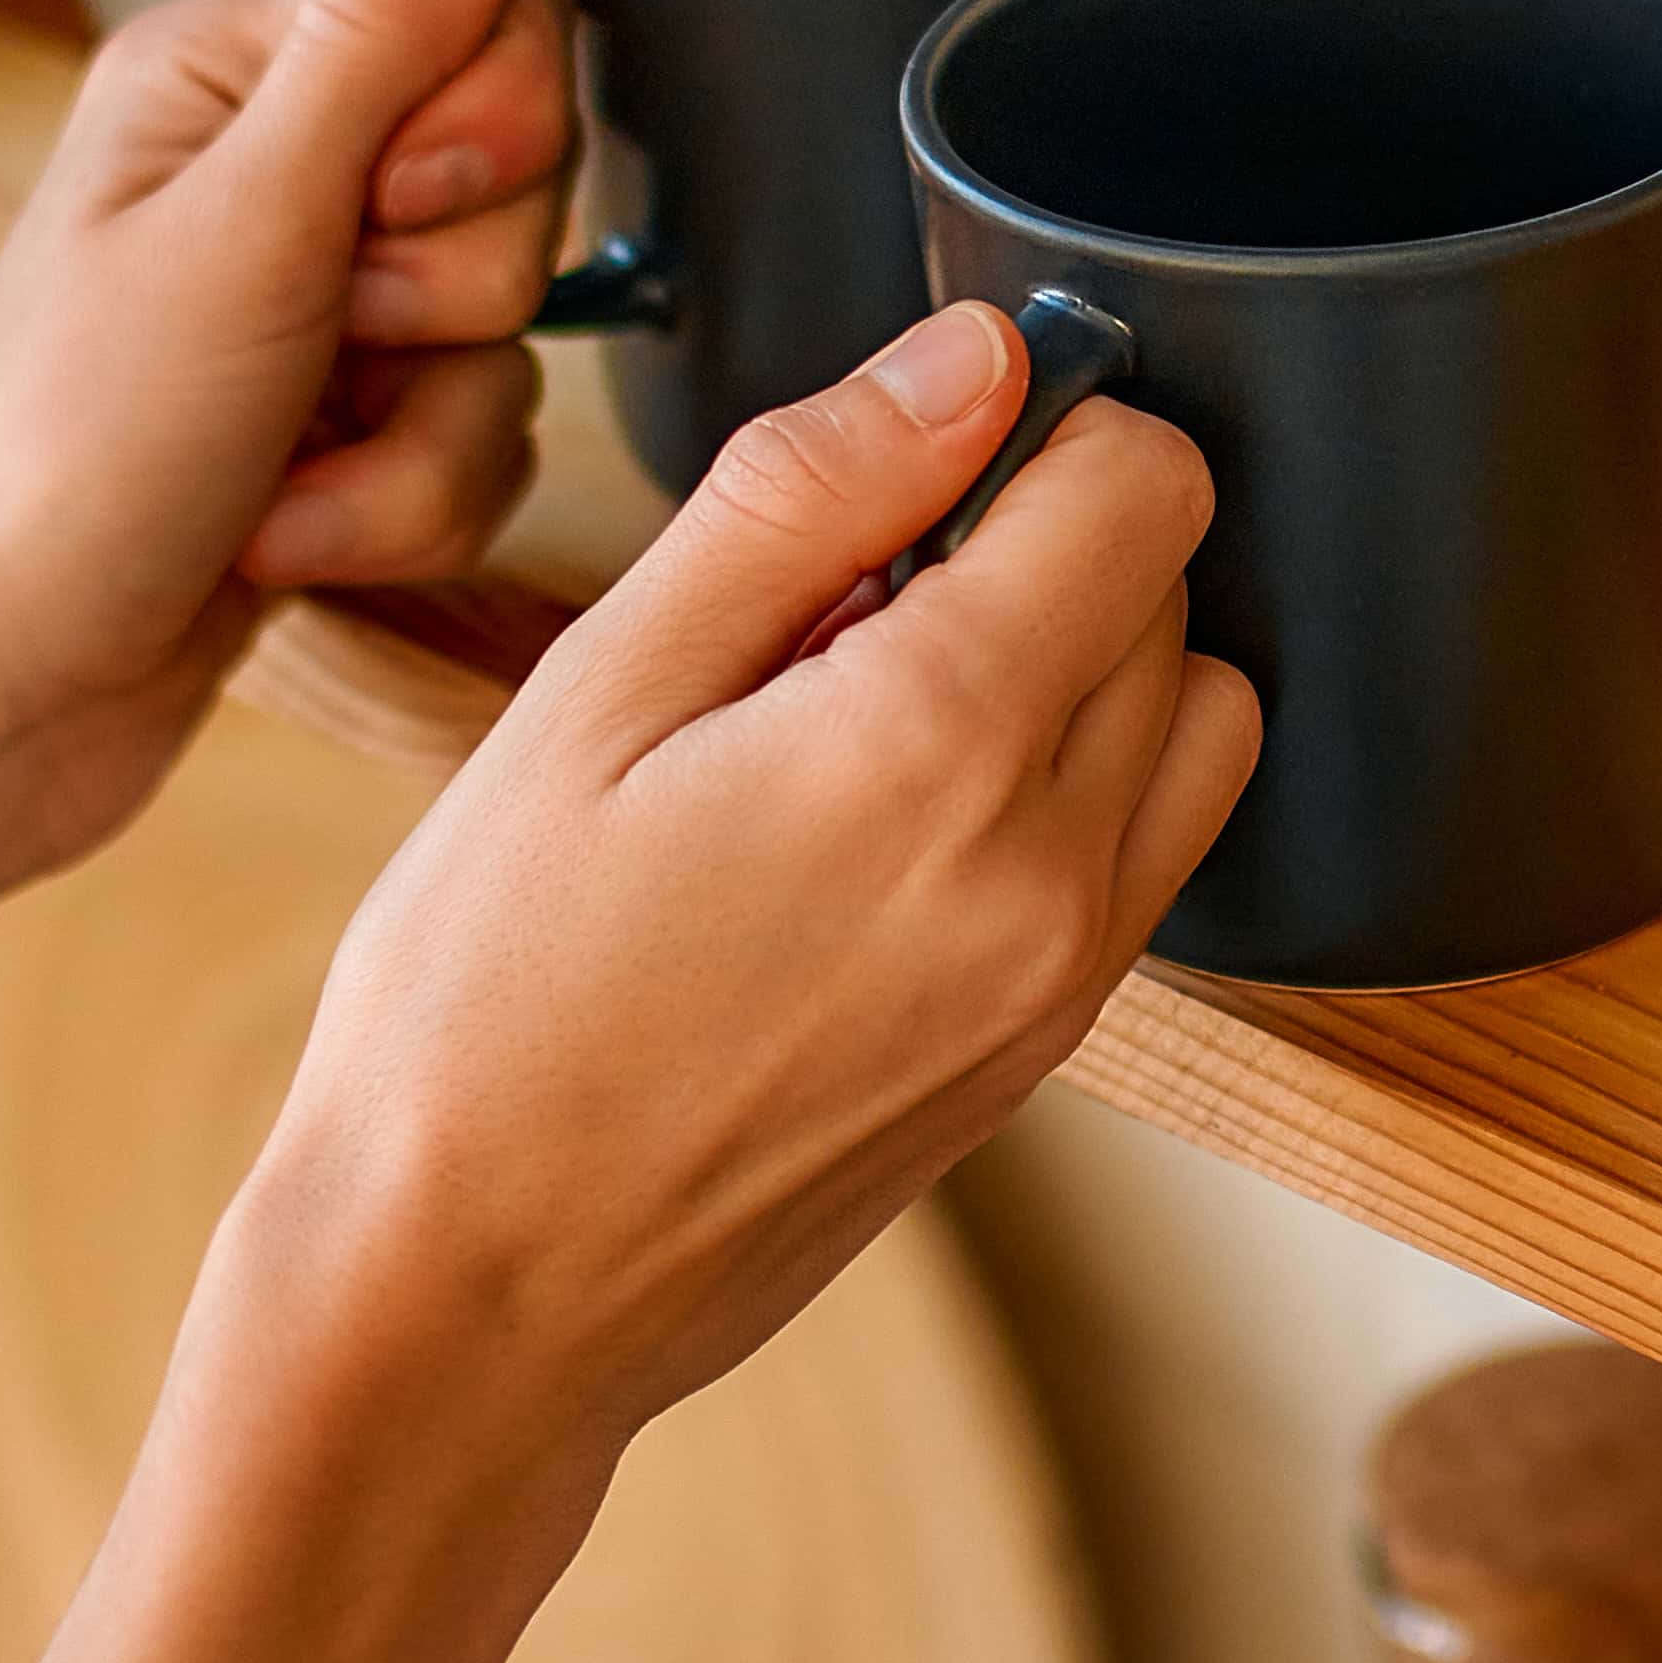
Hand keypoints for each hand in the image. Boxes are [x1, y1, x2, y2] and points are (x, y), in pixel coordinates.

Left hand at [0, 0, 575, 886]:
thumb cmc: (61, 458)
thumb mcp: (245, 220)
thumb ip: (383, 25)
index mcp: (231, 72)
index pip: (492, 13)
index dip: (482, 131)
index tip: (381, 208)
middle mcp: (275, 172)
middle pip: (524, 179)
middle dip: (449, 297)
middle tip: (319, 338)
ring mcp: (314, 310)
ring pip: (517, 334)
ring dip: (419, 436)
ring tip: (279, 469)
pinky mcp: (343, 432)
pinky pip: (486, 445)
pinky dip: (404, 512)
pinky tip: (288, 538)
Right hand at [199, 301, 1256, 1489]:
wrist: (469, 1300)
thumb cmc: (483, 1010)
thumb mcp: (598, 694)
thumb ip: (808, 496)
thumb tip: (973, 363)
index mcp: (936, 751)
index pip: (1147, 492)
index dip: (1042, 430)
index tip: (923, 457)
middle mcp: (1047, 875)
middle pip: (1179, 603)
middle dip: (1046, 551)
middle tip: (840, 606)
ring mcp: (1062, 984)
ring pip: (1191, 734)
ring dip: (1079, 676)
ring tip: (865, 715)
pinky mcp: (1042, 1058)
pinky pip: (1134, 864)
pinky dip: (1057, 798)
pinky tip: (873, 829)